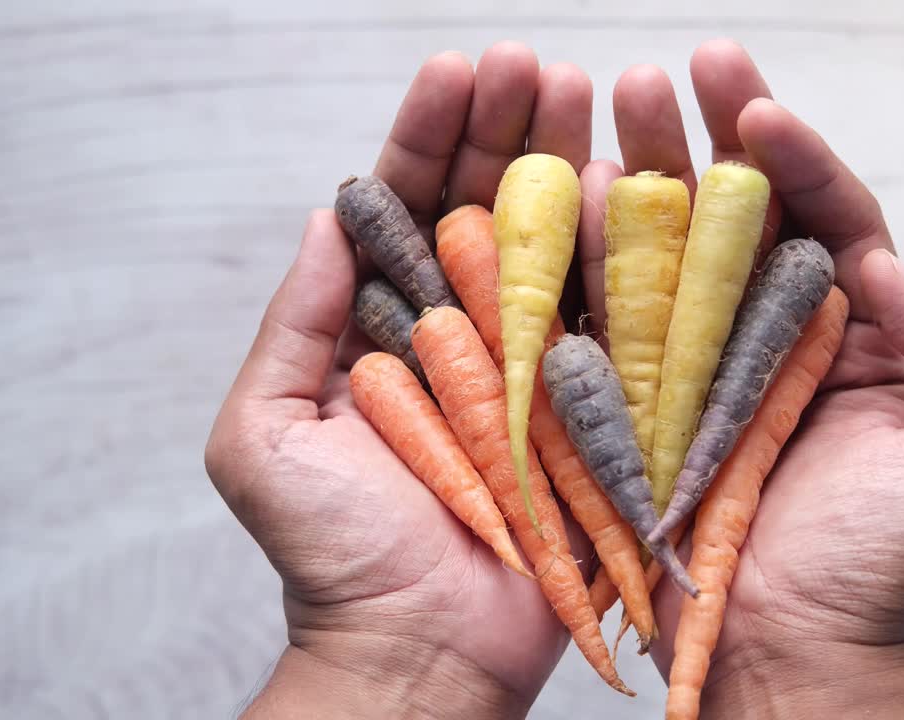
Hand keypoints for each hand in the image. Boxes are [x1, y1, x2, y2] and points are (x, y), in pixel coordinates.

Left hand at [205, 43, 594, 719]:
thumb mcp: (267, 437)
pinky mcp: (589, 410)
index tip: (457, 72)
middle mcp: (460, 335)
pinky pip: (609, 324)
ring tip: (593, 97)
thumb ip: (295, 324)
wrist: (418, 652)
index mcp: (383, 329)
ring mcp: (529, 368)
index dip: (429, 137)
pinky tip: (636, 187)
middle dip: (508, 132)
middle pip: (488, 210)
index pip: (406, 209)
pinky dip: (622, 259)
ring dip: (572, 169)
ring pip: (554, 249)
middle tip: (537, 66)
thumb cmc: (333, 556)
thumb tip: (329, 215)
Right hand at [574, 41, 903, 716]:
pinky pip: (607, 325)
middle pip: (733, 214)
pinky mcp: (632, 405)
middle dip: (696, 136)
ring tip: (597, 114)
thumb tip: (881, 261)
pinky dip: (582, 266)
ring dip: (631, 180)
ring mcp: (694, 367)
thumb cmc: (885, 563)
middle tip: (656, 74)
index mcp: (854, 329)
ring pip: (662, 255)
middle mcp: (769, 334)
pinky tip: (558, 205)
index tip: (751, 105)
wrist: (792, 650)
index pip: (825, 215)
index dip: (792, 153)